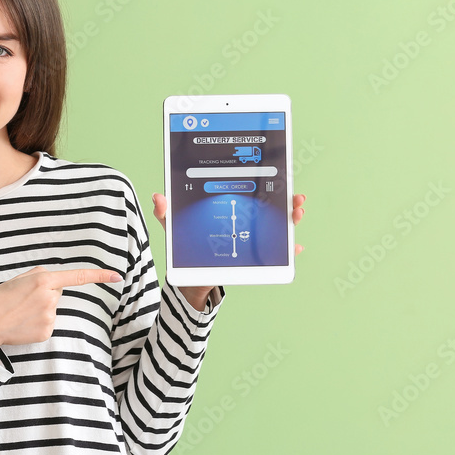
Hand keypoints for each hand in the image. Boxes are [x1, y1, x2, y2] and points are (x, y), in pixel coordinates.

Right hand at [0, 266, 121, 353]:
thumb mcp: (17, 279)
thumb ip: (40, 275)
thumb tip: (54, 280)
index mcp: (44, 281)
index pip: (78, 277)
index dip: (100, 275)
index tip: (117, 276)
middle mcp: (50, 299)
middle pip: (58, 292)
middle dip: (45, 293)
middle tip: (23, 298)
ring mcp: (50, 317)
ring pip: (53, 308)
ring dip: (41, 308)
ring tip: (20, 312)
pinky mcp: (47, 332)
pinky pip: (49, 323)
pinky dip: (38, 322)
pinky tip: (24, 324)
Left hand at [150, 192, 306, 309]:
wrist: (189, 277)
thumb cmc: (186, 247)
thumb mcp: (175, 228)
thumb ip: (166, 213)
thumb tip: (158, 197)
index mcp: (229, 208)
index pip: (250, 192)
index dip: (266, 182)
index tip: (278, 176)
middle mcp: (245, 221)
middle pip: (270, 207)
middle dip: (287, 200)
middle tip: (295, 198)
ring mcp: (252, 239)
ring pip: (277, 226)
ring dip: (291, 220)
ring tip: (296, 214)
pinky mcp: (254, 259)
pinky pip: (276, 254)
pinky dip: (288, 251)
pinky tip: (295, 247)